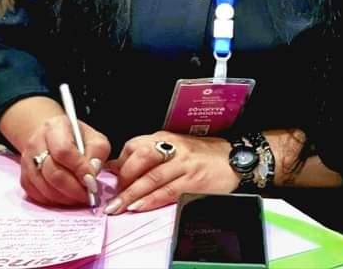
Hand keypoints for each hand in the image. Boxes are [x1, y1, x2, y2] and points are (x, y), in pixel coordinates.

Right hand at [20, 114, 110, 206]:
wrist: (52, 138)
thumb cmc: (76, 138)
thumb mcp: (94, 138)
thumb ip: (97, 152)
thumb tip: (92, 172)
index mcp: (55, 127)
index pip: (63, 151)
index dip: (78, 168)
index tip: (91, 180)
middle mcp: (36, 143)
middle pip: (52, 172)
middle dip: (73, 188)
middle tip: (88, 194)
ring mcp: (27, 162)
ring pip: (44, 187)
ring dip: (65, 197)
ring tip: (79, 196)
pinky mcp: (24, 178)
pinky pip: (38, 196)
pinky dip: (55, 201)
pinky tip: (67, 196)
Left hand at [103, 131, 238, 214]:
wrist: (232, 158)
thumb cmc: (202, 154)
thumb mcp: (175, 147)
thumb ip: (151, 155)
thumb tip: (122, 168)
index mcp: (165, 137)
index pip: (135, 145)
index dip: (119, 163)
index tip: (110, 178)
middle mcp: (173, 147)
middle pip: (140, 158)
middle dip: (123, 179)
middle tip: (113, 195)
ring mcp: (183, 164)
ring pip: (151, 177)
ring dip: (131, 194)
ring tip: (118, 206)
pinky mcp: (193, 180)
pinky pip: (167, 191)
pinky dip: (151, 200)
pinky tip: (140, 206)